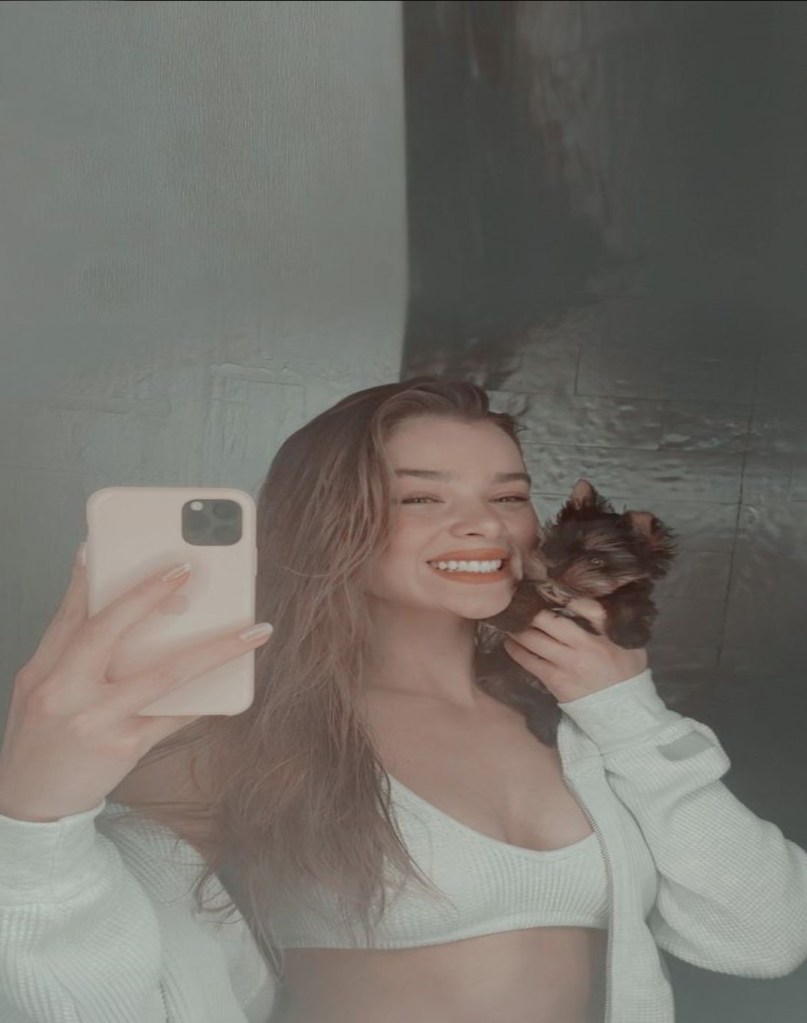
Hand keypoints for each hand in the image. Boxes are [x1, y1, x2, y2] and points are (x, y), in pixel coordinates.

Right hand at [0, 544, 271, 822]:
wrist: (31, 808)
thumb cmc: (41, 737)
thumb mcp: (39, 685)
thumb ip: (68, 639)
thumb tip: (92, 574)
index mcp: (43, 671)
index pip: (69, 614)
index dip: (91, 578)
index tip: (110, 544)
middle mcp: (64, 693)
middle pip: (109, 631)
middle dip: (148, 595)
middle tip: (187, 567)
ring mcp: (97, 722)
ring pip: (164, 675)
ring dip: (215, 649)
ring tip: (253, 630)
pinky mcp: (125, 747)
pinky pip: (175, 715)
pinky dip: (205, 695)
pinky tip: (233, 677)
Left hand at [502, 597, 646, 703]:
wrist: (623, 708)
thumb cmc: (625, 668)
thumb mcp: (628, 640)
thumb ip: (609, 619)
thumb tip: (582, 597)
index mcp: (607, 633)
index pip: (583, 605)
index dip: (562, 595)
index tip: (548, 589)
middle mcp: (585, 646)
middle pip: (548, 621)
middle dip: (531, 608)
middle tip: (519, 600)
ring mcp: (567, 664)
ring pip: (533, 639)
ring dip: (517, 628)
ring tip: (509, 619)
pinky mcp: (555, 680)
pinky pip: (529, 661)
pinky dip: (516, 649)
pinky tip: (510, 641)